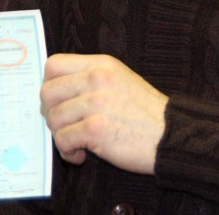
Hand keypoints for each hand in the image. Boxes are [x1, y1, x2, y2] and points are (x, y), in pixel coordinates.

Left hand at [40, 54, 167, 174]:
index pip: (53, 64)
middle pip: (47, 92)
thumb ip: (89, 78)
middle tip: (64, 125)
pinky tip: (82, 154)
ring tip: (77, 143)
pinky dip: (68, 152)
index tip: (57, 101)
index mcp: (101, 65)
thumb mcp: (119, 80)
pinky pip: (63, 140)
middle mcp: (96, 79)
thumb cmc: (145, 113)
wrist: (171, 136)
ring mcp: (96, 103)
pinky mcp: (95, 129)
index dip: (49, 85)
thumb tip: (55, 91)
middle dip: (50, 113)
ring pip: (53, 118)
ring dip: (61, 136)